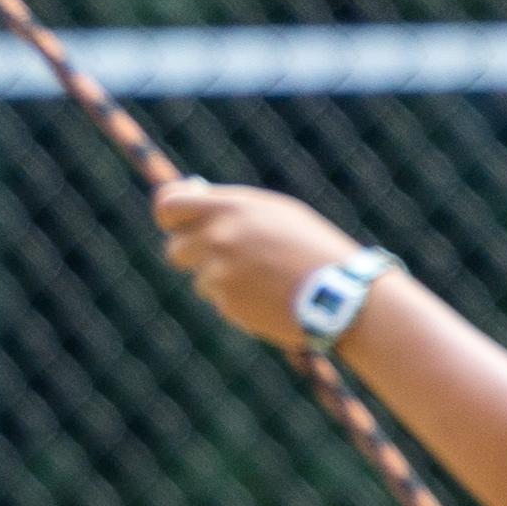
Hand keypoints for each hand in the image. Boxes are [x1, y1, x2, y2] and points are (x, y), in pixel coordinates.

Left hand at [159, 179, 393, 356]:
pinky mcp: (226, 303)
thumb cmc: (310, 246)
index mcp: (231, 208)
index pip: (169, 205)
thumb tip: (191, 202)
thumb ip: (230, 209)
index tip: (171, 220)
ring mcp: (219, 273)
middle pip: (175, 248)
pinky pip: (219, 299)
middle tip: (220, 255)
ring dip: (220, 278)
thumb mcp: (275, 214)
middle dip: (191, 254)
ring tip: (263, 277)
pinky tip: (268, 295)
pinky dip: (237, 298)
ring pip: (199, 278)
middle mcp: (219, 238)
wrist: (339, 292)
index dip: (166, 213)